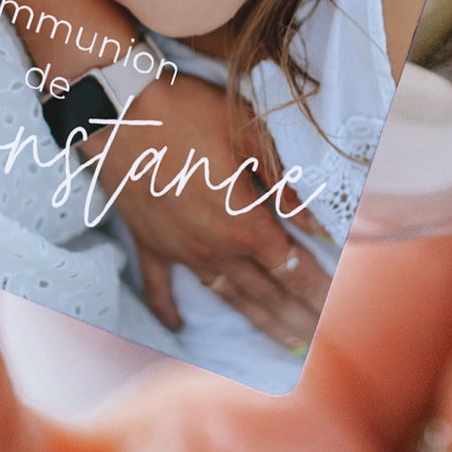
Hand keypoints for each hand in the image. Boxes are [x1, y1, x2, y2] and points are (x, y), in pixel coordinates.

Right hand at [100, 70, 330, 349]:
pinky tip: (179, 327)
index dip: (316, 288)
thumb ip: (286, 186)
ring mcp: (179, 250)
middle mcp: (214, 248)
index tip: (335, 308)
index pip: (291, 267)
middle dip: (295, 316)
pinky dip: (170, 310)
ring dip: (257, 320)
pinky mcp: (148, 243)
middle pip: (264, 292)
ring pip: (225, 295)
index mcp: (244, 223)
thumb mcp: (249, 137)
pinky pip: (160, 286)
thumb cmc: (188, 113)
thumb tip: (319, 225)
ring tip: (281, 342)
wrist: (116, 109)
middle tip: (316, 340)